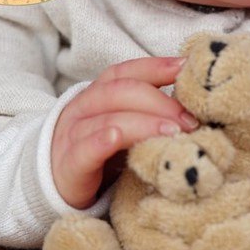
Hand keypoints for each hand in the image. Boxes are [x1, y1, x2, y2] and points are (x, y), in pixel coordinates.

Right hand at [51, 57, 198, 208]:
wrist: (54, 183)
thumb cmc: (100, 153)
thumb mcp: (124, 127)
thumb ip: (150, 115)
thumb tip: (196, 109)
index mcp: (100, 94)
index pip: (126, 71)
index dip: (156, 66)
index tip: (187, 67)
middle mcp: (84, 107)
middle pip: (121, 91)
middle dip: (160, 102)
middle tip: (191, 119)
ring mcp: (73, 134)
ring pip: (108, 118)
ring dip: (144, 123)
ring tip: (174, 132)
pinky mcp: (68, 165)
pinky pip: (83, 149)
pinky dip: (100, 141)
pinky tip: (116, 138)